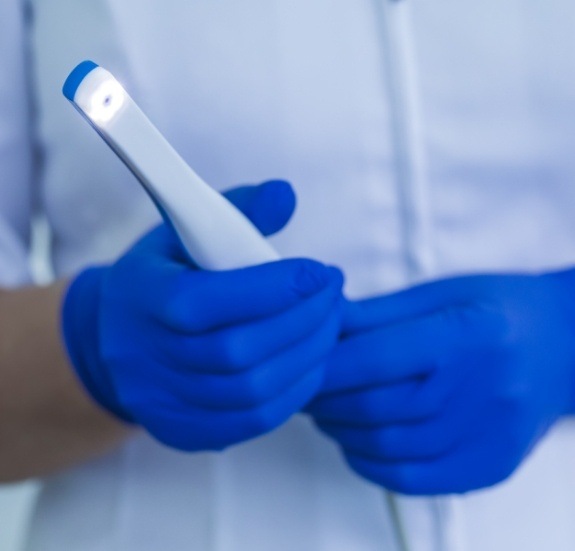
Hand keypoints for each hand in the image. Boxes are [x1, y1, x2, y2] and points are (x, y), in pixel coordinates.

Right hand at [63, 180, 343, 450]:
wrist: (116, 338)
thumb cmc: (163, 276)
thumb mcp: (185, 231)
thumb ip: (237, 210)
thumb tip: (286, 195)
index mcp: (141, 297)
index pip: (207, 301)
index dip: (272, 288)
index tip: (319, 272)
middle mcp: (144, 357)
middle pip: (238, 352)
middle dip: (303, 321)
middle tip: (334, 294)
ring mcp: (163, 402)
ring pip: (252, 391)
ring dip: (307, 356)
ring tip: (331, 324)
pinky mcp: (184, 431)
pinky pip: (253, 421)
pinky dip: (295, 391)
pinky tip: (312, 361)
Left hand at [307, 271, 574, 493]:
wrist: (565, 346)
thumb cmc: (498, 310)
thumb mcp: (439, 294)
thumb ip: (376, 314)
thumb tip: (320, 322)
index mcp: (465, 335)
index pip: (374, 359)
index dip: (325, 365)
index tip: (301, 363)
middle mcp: (480, 390)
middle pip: (374, 407)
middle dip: (323, 400)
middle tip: (304, 388)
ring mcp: (487, 436)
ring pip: (386, 447)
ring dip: (340, 431)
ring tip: (326, 412)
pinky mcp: (489, 467)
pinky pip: (413, 480)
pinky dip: (370, 464)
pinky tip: (356, 443)